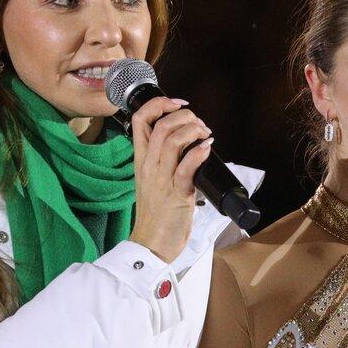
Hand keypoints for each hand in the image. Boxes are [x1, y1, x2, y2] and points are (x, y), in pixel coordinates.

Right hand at [127, 97, 211, 262]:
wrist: (151, 244)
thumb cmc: (156, 214)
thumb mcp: (155, 179)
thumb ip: (166, 159)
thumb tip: (188, 141)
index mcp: (142, 160)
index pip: (140, 120)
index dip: (159, 104)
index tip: (177, 103)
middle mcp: (149, 166)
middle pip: (160, 125)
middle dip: (184, 116)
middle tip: (199, 124)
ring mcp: (161, 179)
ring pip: (171, 141)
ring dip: (193, 131)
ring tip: (205, 134)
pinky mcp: (176, 194)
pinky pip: (185, 167)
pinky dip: (198, 152)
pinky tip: (207, 147)